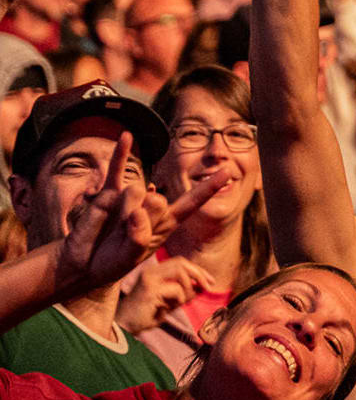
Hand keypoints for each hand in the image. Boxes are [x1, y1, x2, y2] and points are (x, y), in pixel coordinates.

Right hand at [61, 134, 229, 289]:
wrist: (83, 263)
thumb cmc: (112, 262)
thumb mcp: (132, 256)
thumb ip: (139, 236)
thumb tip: (140, 207)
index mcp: (166, 223)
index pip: (191, 203)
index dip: (208, 188)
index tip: (227, 172)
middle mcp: (152, 206)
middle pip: (158, 201)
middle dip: (141, 220)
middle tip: (126, 236)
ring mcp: (131, 198)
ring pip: (137, 193)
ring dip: (124, 213)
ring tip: (114, 228)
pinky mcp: (109, 194)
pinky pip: (117, 169)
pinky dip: (122, 153)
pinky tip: (126, 136)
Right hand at [116, 255, 214, 334]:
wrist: (125, 328)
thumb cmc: (146, 316)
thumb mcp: (170, 302)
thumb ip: (185, 293)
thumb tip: (203, 286)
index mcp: (154, 271)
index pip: (181, 262)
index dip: (198, 270)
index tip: (210, 282)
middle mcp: (151, 271)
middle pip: (182, 262)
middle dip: (199, 274)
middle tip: (209, 287)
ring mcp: (149, 278)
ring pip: (180, 272)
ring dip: (188, 288)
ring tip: (181, 302)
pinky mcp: (149, 290)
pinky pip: (176, 289)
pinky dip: (179, 299)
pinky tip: (167, 308)